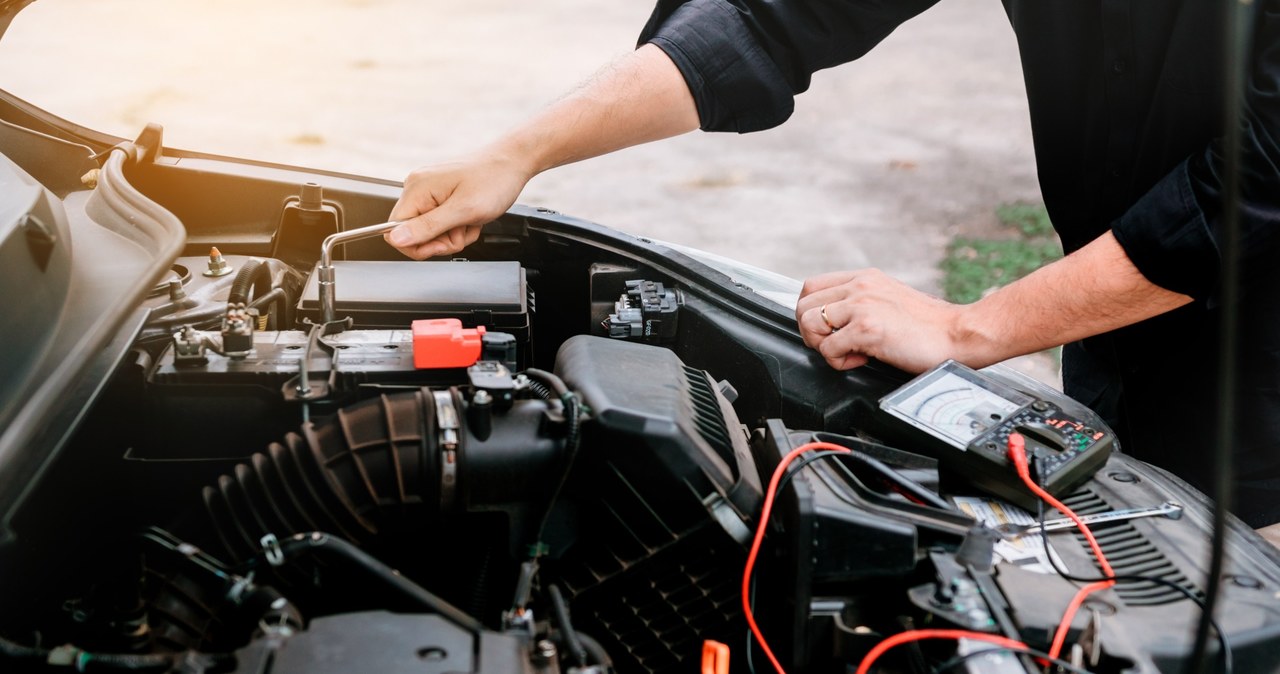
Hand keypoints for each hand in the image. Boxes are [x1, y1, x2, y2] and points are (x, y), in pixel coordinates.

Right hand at [385, 151, 533, 259]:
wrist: (511, 163)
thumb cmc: (493, 180)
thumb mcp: (462, 210)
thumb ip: (428, 226)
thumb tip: (396, 239)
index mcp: (417, 189)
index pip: (394, 231)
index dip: (417, 245)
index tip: (442, 244)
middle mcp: (417, 188)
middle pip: (414, 233)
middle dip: (441, 240)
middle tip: (463, 229)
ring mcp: (429, 191)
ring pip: (430, 231)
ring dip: (453, 234)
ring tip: (470, 220)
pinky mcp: (440, 195)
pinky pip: (441, 223)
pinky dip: (458, 226)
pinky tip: (471, 217)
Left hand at [795, 268, 967, 373]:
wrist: (958, 334)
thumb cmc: (929, 325)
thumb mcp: (889, 299)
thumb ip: (862, 302)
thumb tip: (834, 319)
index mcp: (864, 278)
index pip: (811, 287)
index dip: (811, 312)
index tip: (826, 330)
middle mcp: (859, 286)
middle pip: (803, 306)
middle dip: (812, 332)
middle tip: (833, 345)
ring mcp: (861, 305)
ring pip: (809, 324)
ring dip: (822, 346)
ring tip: (847, 352)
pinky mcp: (866, 328)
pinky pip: (828, 349)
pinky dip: (839, 362)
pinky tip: (861, 360)